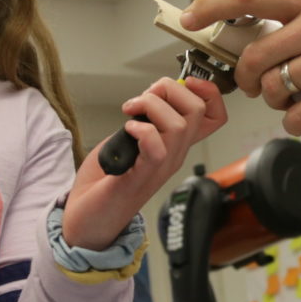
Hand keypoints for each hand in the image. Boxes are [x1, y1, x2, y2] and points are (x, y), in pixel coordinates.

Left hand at [64, 77, 227, 248]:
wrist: (86, 220)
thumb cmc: (104, 181)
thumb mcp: (129, 140)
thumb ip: (144, 120)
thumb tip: (149, 97)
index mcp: (175, 145)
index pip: (214, 116)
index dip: (208, 92)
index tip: (185, 81)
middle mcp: (174, 155)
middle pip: (198, 111)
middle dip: (170, 89)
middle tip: (144, 98)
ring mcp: (160, 167)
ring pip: (179, 125)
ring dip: (151, 106)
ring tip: (130, 112)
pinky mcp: (140, 177)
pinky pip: (156, 147)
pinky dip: (140, 130)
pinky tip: (126, 132)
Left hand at [182, 0, 300, 134]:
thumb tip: (259, 22)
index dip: (212, 8)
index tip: (193, 20)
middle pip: (256, 57)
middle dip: (248, 77)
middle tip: (258, 83)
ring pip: (275, 90)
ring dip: (278, 101)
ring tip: (298, 96)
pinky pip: (298, 118)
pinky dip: (298, 122)